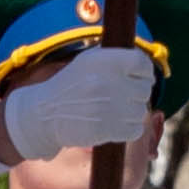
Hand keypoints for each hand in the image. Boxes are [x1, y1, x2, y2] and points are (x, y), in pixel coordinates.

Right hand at [0, 42, 155, 165]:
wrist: (44, 114)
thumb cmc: (69, 86)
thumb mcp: (86, 62)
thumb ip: (114, 58)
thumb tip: (142, 62)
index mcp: (104, 61)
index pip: (141, 63)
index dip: (144, 72)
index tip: (140, 78)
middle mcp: (107, 82)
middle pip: (144, 89)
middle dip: (136, 95)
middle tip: (121, 98)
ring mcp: (107, 107)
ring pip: (140, 111)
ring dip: (131, 114)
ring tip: (112, 112)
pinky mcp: (106, 129)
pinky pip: (135, 130)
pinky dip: (128, 130)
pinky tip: (113, 125)